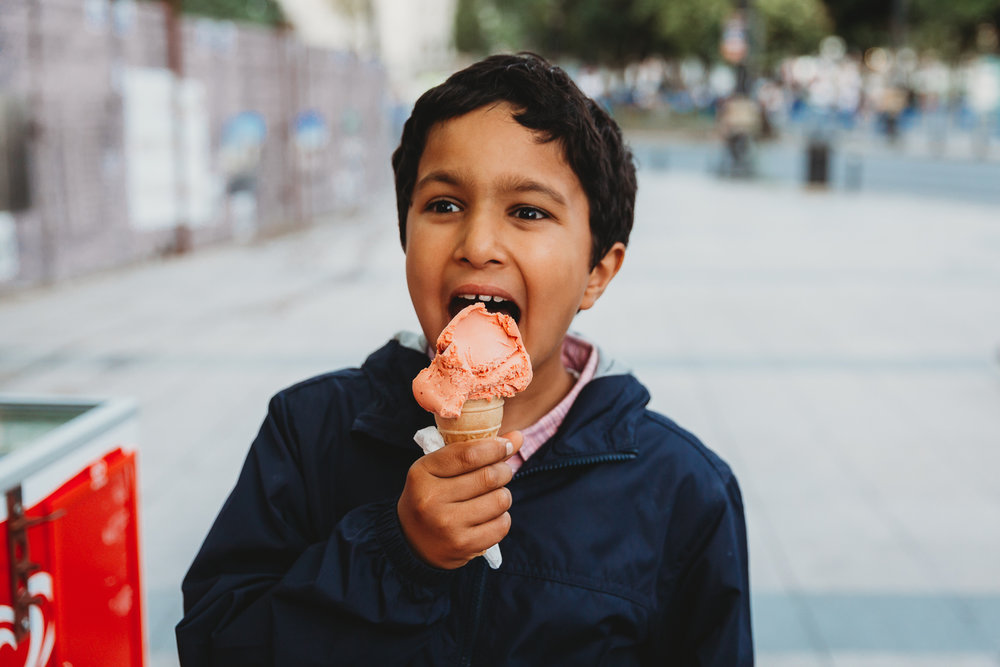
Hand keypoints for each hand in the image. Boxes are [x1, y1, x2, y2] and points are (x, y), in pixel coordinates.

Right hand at [397, 431, 522, 569]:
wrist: (411, 541)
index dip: (495, 447)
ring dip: (503, 495)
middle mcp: (432, 499)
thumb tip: (517, 436)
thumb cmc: (431, 495)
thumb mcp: (439, 468)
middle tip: (501, 472)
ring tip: (492, 496)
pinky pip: (502, 525)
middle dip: (504, 470)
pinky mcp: (463, 546)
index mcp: (422, 473)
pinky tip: (489, 516)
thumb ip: (474, 450)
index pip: (469, 455)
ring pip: (500, 500)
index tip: (508, 444)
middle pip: (489, 476)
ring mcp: (447, 525)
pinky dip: (502, 517)